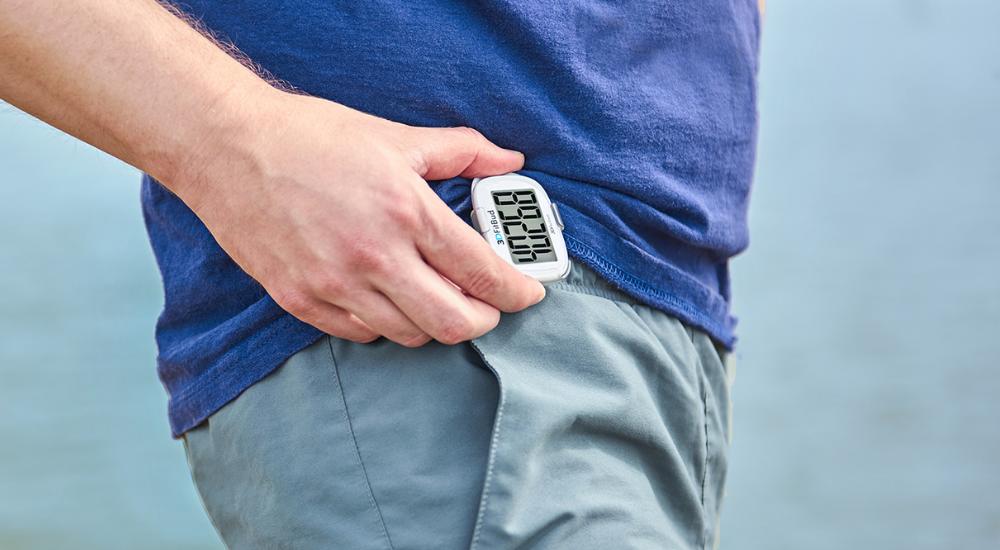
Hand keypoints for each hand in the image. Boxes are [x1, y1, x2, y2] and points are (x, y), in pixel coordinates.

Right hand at [174, 89, 545, 346]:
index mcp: (406, 211)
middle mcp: (375, 256)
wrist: (228, 148)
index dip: (517, 291)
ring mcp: (336, 285)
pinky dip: (387, 325)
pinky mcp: (302, 301)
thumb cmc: (312, 138)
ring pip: (410, 335)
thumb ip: (462, 151)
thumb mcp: (395, 136)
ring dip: (435, 323)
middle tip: (488, 305)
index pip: (483, 271)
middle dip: (485, 319)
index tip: (528, 293)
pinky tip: (388, 300)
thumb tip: (509, 161)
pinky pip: (363, 335)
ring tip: (437, 297)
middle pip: (454, 322)